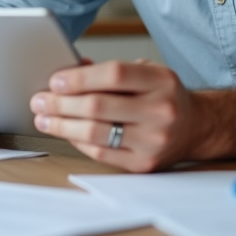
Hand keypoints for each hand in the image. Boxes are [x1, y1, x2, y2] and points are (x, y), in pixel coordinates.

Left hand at [29, 59, 196, 171]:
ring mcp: (154, 141)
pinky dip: (77, 141)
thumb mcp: (147, 73)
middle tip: (39, 100)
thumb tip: (68, 71)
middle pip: (99, 106)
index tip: (55, 80)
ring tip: (43, 118)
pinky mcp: (144, 164)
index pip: (114, 75)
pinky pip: (101, 153)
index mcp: (162, 81)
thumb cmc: (163, 96)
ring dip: (62, 125)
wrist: (196, 127)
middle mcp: (161, 110)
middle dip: (61, 103)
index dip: (79, 77)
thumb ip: (110, 72)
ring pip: (96, 133)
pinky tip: (65, 132)